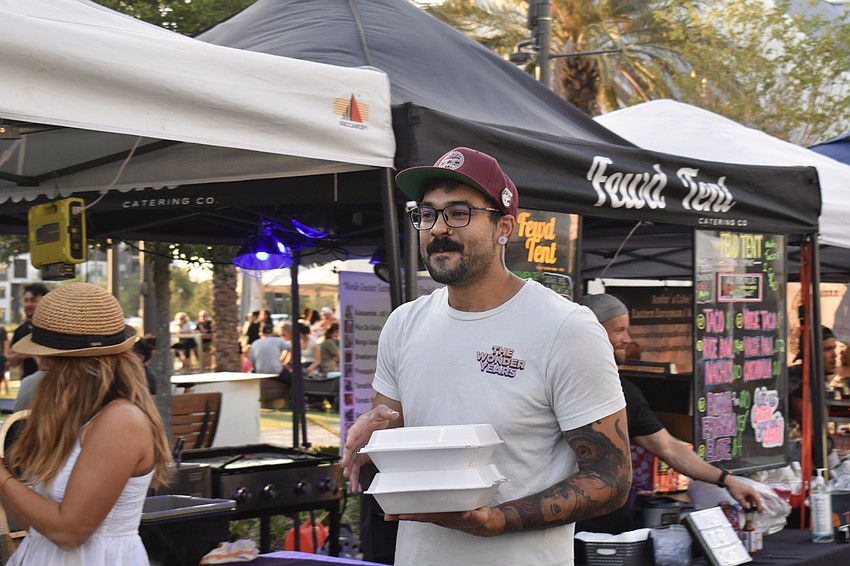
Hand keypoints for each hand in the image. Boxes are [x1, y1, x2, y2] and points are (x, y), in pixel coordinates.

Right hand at [341, 404, 399, 490]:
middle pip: (348, 449)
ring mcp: (356, 450)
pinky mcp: (359, 457)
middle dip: (346, 457)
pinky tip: (354, 486)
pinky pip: (355, 468)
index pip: (352, 432)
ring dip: (349, 470)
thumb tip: (394, 414)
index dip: (350, 438)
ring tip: (348, 478)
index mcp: (358, 427)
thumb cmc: (375, 416)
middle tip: (345, 464)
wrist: (375, 422)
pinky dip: (354, 477)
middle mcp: (354, 440)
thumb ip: (386, 412)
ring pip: (350, 461)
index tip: (349, 444)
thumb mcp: (381, 411)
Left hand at [386, 506, 504, 536]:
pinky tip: (408, 504)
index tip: (401, 515)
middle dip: (402, 516)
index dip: (413, 515)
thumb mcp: (481, 516)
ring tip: (391, 511)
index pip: (427, 516)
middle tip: (387, 515)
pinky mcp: (442, 511)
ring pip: (420, 513)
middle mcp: (440, 517)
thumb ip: (474, 515)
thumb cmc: (481, 519)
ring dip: (406, 512)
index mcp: (447, 517)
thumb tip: (466, 513)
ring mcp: (440, 515)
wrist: (484, 523)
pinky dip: (415, 508)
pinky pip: (426, 509)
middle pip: (418, 516)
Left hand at [726, 476, 762, 512]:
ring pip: (751, 498)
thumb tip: (746, 509)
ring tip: (751, 510)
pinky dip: (747, 501)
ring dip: (751, 504)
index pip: (758, 500)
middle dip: (756, 505)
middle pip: (755, 499)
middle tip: (757, 512)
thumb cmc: (735, 489)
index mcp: (752, 491)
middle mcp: (751, 490)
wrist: (728, 481)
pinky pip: (748, 497)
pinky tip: (745, 505)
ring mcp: (748, 490)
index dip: (759, 506)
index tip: (759, 512)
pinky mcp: (744, 490)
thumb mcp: (739, 498)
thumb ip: (744, 504)